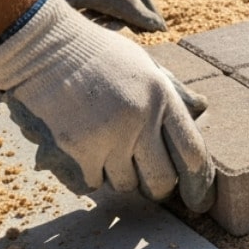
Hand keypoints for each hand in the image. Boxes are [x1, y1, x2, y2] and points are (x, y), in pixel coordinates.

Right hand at [0, 0, 214, 211]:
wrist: (45, 47)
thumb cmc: (98, 54)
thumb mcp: (145, 64)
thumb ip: (173, 91)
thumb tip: (203, 108)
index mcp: (162, 97)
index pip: (192, 152)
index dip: (199, 182)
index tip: (198, 200)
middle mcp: (141, 118)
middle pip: (162, 180)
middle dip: (158, 189)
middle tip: (151, 185)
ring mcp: (109, 135)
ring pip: (126, 184)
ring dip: (121, 178)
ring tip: (111, 155)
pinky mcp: (78, 148)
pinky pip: (95, 182)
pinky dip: (92, 176)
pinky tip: (87, 154)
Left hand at [3, 0, 166, 31]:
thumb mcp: (50, 12)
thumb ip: (78, 25)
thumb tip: (97, 41)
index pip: (129, 4)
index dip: (146, 19)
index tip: (159, 31)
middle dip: (149, 8)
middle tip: (156, 26)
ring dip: (131, 3)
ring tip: (129, 24)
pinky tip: (103, 12)